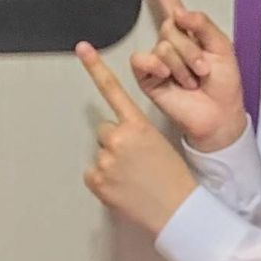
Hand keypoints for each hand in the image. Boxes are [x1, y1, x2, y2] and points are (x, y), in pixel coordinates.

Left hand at [77, 41, 196, 235]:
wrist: (178, 212)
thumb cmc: (173, 178)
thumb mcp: (158, 143)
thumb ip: (134, 133)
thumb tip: (116, 137)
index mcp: (138, 125)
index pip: (113, 90)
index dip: (95, 67)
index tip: (83, 48)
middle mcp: (118, 137)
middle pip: (105, 129)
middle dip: (116, 142)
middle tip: (136, 161)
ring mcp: (106, 159)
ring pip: (101, 153)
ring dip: (111, 163)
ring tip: (132, 177)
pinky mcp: (97, 180)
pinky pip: (93, 174)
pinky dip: (104, 182)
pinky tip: (123, 188)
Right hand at [130, 0, 246, 152]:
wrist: (219, 115)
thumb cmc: (224, 83)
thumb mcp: (223, 47)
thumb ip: (203, 24)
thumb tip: (180, 12)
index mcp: (187, 29)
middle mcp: (169, 40)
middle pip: (171, 27)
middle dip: (192, 50)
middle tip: (203, 69)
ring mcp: (156, 58)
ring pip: (164, 46)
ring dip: (184, 66)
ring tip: (193, 81)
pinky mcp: (147, 75)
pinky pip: (144, 60)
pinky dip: (159, 67)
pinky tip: (169, 78)